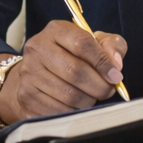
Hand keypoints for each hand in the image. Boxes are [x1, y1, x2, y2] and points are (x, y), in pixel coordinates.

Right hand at [0, 21, 126, 122]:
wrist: (36, 73)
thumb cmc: (71, 56)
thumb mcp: (94, 43)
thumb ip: (111, 46)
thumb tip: (115, 64)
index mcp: (55, 30)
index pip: (82, 43)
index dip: (103, 62)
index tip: (116, 76)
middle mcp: (37, 49)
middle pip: (76, 71)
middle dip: (99, 85)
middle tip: (107, 90)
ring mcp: (29, 74)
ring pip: (69, 95)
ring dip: (88, 100)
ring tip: (91, 96)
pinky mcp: (27, 97)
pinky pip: (59, 111)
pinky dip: (74, 112)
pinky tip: (76, 105)